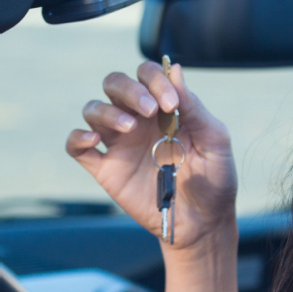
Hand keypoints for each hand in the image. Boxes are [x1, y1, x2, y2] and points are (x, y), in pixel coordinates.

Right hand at [66, 61, 236, 249]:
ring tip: (130, 128)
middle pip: (114, 84)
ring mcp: (119, 144)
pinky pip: (78, 147)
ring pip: (93, 110)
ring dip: (107, 112)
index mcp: (163, 108)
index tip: (171, 104)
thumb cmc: (213, 180)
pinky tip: (93, 140)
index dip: (155, 80)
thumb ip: (194, 106)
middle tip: (149, 110)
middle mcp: (138, 121)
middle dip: (128, 89)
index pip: (147, 75)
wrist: (203, 223)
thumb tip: (176, 69)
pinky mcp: (106, 170)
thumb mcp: (214, 140)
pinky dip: (78, 138)